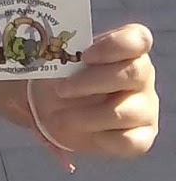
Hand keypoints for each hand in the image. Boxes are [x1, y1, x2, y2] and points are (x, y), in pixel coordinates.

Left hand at [31, 24, 158, 158]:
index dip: (115, 45)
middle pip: (134, 73)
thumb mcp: (56, 60)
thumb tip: (36, 42)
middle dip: (92, 82)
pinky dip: (100, 139)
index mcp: (126, 49)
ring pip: (127, 111)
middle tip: (61, 89)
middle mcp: (142, 76)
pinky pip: (129, 141)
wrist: (58, 110)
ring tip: (58, 117)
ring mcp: (145, 108)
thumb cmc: (60, 77)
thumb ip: (57, 51)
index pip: (138, 39)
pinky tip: (79, 131)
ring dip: (87, 115)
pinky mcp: (141, 136)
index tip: (86, 55)